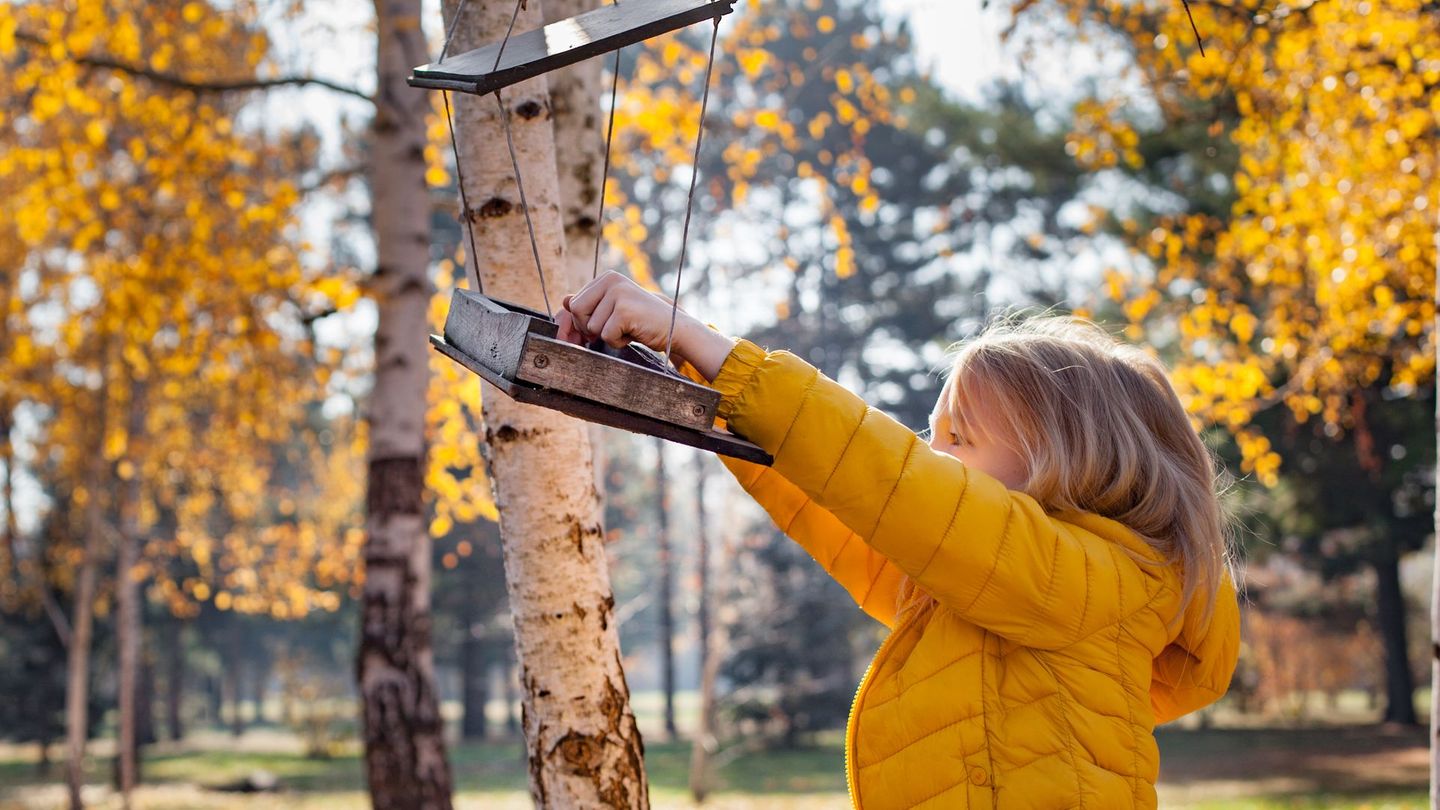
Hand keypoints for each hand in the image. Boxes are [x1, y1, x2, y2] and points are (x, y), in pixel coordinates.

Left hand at [559, 271, 735, 380]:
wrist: (674, 328)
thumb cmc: (641, 320)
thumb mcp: (613, 309)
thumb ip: (591, 304)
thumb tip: (565, 300)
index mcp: (606, 277)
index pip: (575, 304)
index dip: (585, 322)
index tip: (603, 326)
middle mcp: (611, 280)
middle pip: (578, 313)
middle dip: (591, 329)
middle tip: (614, 328)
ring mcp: (618, 293)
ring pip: (591, 327)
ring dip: (608, 336)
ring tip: (628, 328)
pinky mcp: (625, 310)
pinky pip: (606, 336)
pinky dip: (618, 342)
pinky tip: (634, 333)